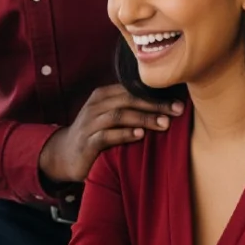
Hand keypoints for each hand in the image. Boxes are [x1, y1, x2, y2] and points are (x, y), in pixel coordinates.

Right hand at [39, 85, 183, 183]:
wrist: (65, 155)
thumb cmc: (96, 134)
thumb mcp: (110, 116)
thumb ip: (130, 109)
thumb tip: (166, 106)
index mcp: (103, 96)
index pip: (132, 90)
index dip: (156, 94)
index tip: (179, 102)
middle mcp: (95, 106)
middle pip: (128, 99)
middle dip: (154, 105)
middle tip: (177, 111)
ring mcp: (89, 123)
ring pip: (118, 115)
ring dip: (143, 118)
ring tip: (164, 124)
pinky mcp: (86, 142)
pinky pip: (106, 135)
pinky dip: (124, 134)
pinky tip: (140, 135)